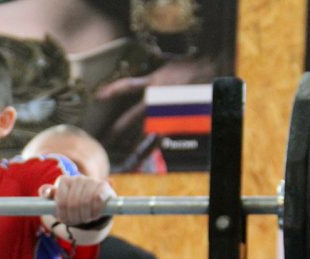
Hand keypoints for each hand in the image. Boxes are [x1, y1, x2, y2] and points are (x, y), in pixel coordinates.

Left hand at [40, 175, 115, 225]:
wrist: (94, 203)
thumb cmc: (72, 203)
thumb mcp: (58, 201)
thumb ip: (48, 195)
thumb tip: (46, 191)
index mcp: (64, 181)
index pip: (61, 202)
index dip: (63, 215)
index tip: (66, 220)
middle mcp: (77, 178)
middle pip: (73, 205)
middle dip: (75, 217)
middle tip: (77, 222)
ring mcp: (91, 181)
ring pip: (85, 203)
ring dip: (85, 216)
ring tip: (86, 218)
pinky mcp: (103, 186)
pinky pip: (97, 201)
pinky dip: (95, 212)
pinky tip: (95, 214)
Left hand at [95, 56, 217, 144]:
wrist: (212, 71)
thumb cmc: (190, 64)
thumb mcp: (167, 60)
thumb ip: (154, 59)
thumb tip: (150, 51)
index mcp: (153, 81)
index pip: (128, 86)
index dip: (112, 91)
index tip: (98, 97)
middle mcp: (156, 99)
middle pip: (130, 119)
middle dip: (115, 132)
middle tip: (102, 141)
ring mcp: (165, 112)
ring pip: (142, 132)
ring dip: (128, 143)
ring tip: (116, 153)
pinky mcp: (174, 120)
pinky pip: (158, 137)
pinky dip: (148, 147)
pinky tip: (139, 157)